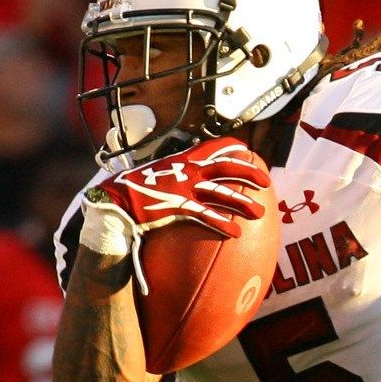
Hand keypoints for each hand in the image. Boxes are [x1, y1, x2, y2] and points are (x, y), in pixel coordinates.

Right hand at [80, 138, 272, 264]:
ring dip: (243, 202)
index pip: (212, 148)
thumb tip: (182, 175)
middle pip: (225, 168)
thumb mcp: (155, 173)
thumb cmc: (133, 190)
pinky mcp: (177, 207)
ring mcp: (182, 188)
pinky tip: (236, 233)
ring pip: (221, 192)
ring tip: (260, 212)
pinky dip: (223, 224)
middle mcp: (186, 171)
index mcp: (182, 161)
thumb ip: (173, 172)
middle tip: (267, 182)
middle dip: (249, 172)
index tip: (248, 151)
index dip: (232, 149)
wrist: (114, 201)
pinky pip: (205, 215)